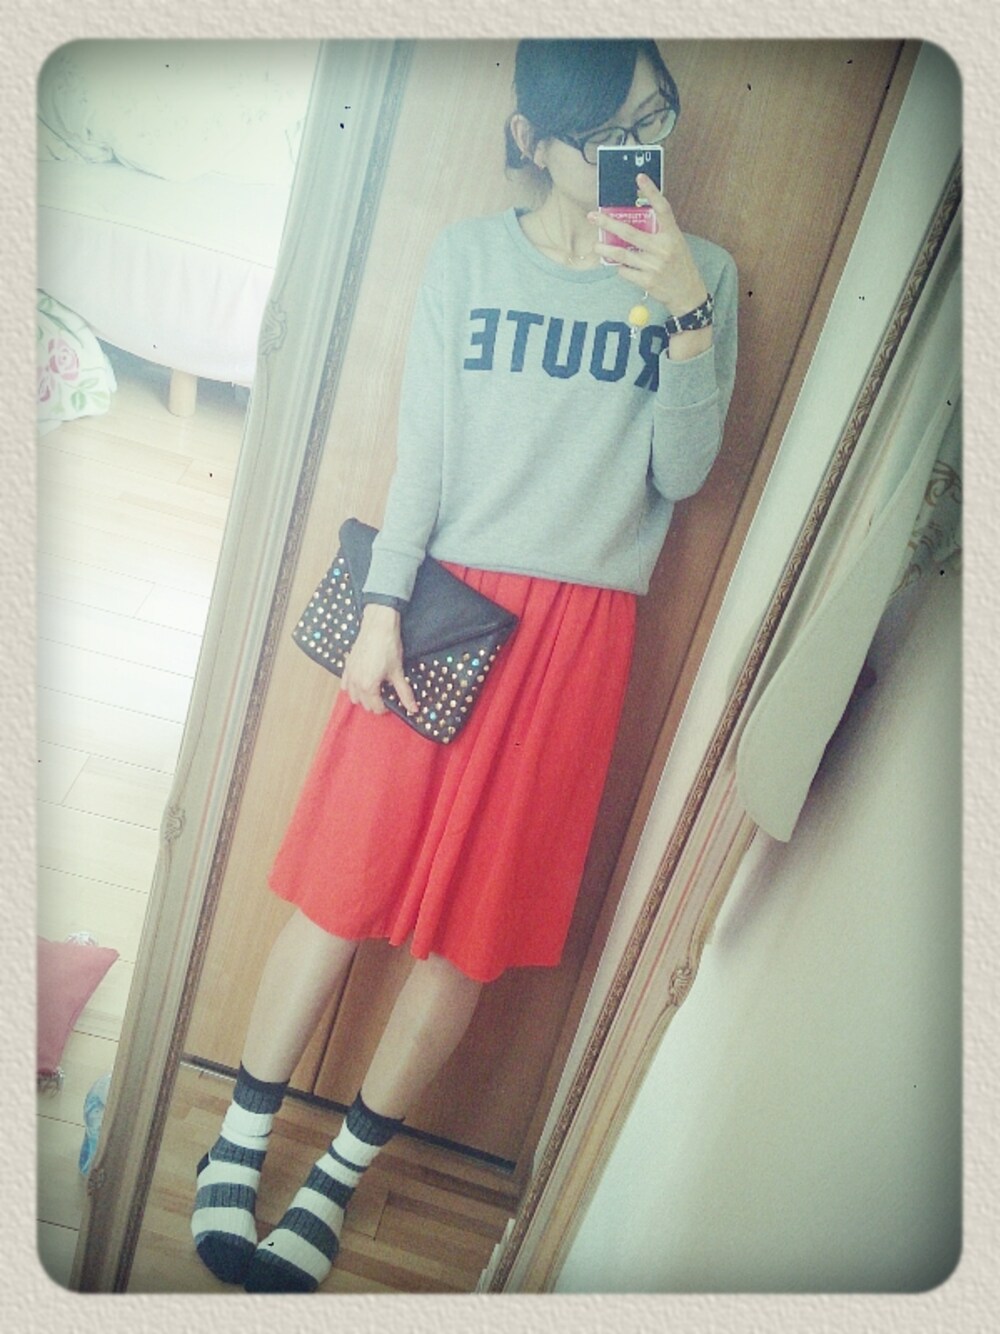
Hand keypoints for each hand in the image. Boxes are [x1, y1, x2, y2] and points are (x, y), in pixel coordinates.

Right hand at [342, 604, 418, 715]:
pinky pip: (345, 684)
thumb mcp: (398, 672)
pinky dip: (352, 688)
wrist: (378, 627)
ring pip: (353, 696)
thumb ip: (405, 693)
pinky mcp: (347, 665)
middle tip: (385, 698)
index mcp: (368, 687)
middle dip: (374, 704)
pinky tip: (360, 684)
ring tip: (374, 692)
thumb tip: (413, 708)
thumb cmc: (388, 647)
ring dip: (362, 698)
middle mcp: (356, 683)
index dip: (385, 708)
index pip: (376, 707)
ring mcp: (350, 674)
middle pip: (364, 704)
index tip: (392, 704)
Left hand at [590, 173, 708, 316]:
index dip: (652, 192)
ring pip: (622, 254)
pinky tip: (621, 267)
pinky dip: (620, 268)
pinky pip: (625, 271)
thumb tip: (632, 223)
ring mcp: (654, 265)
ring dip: (606, 249)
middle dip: (608, 223)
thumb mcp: (675, 244)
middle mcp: (663, 248)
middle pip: (630, 233)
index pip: (662, 208)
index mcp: (672, 235)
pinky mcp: (647, 281)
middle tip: (593, 216)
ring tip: (597, 245)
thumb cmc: (679, 266)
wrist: (687, 294)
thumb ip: (658, 233)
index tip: (640, 177)